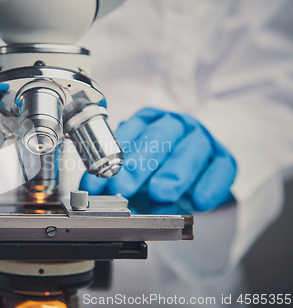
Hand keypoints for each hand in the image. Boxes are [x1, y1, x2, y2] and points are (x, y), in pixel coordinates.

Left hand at [80, 107, 236, 210]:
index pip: (127, 133)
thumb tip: (102, 197)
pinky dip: (209, 186)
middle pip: (159, 137)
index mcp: (146, 122)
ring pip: (191, 149)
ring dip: (174, 173)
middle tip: (125, 186)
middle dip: (139, 164)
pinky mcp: (224, 158)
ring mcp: (201, 138)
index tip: (99, 182)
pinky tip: (197, 201)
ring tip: (160, 193)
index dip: (110, 159)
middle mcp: (174, 125)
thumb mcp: (134, 175)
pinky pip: (221, 169)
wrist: (194, 176)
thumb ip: (119, 181)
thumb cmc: (157, 172)